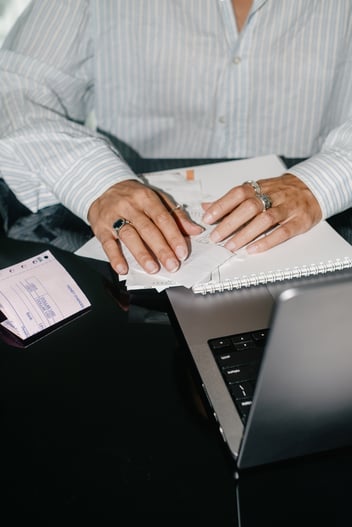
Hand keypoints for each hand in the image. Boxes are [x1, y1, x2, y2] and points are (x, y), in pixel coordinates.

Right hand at [88, 180, 202, 273]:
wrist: (102, 187)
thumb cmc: (134, 196)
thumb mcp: (157, 198)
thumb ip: (176, 215)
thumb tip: (195, 230)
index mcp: (146, 197)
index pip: (163, 218)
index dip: (174, 236)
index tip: (182, 252)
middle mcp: (130, 206)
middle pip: (147, 229)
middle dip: (161, 249)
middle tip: (172, 265)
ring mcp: (114, 217)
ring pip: (129, 236)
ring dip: (142, 254)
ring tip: (153, 268)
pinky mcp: (101, 228)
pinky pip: (108, 244)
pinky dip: (115, 257)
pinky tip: (123, 268)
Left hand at [201, 173, 321, 253]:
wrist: (313, 187)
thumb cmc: (280, 191)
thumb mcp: (257, 190)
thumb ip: (231, 200)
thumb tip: (206, 207)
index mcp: (260, 187)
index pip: (238, 193)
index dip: (222, 205)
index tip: (208, 218)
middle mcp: (274, 195)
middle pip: (249, 207)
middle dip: (230, 223)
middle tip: (215, 237)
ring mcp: (288, 208)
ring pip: (265, 219)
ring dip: (245, 234)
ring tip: (230, 246)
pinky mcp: (299, 221)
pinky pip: (283, 232)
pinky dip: (267, 241)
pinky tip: (252, 249)